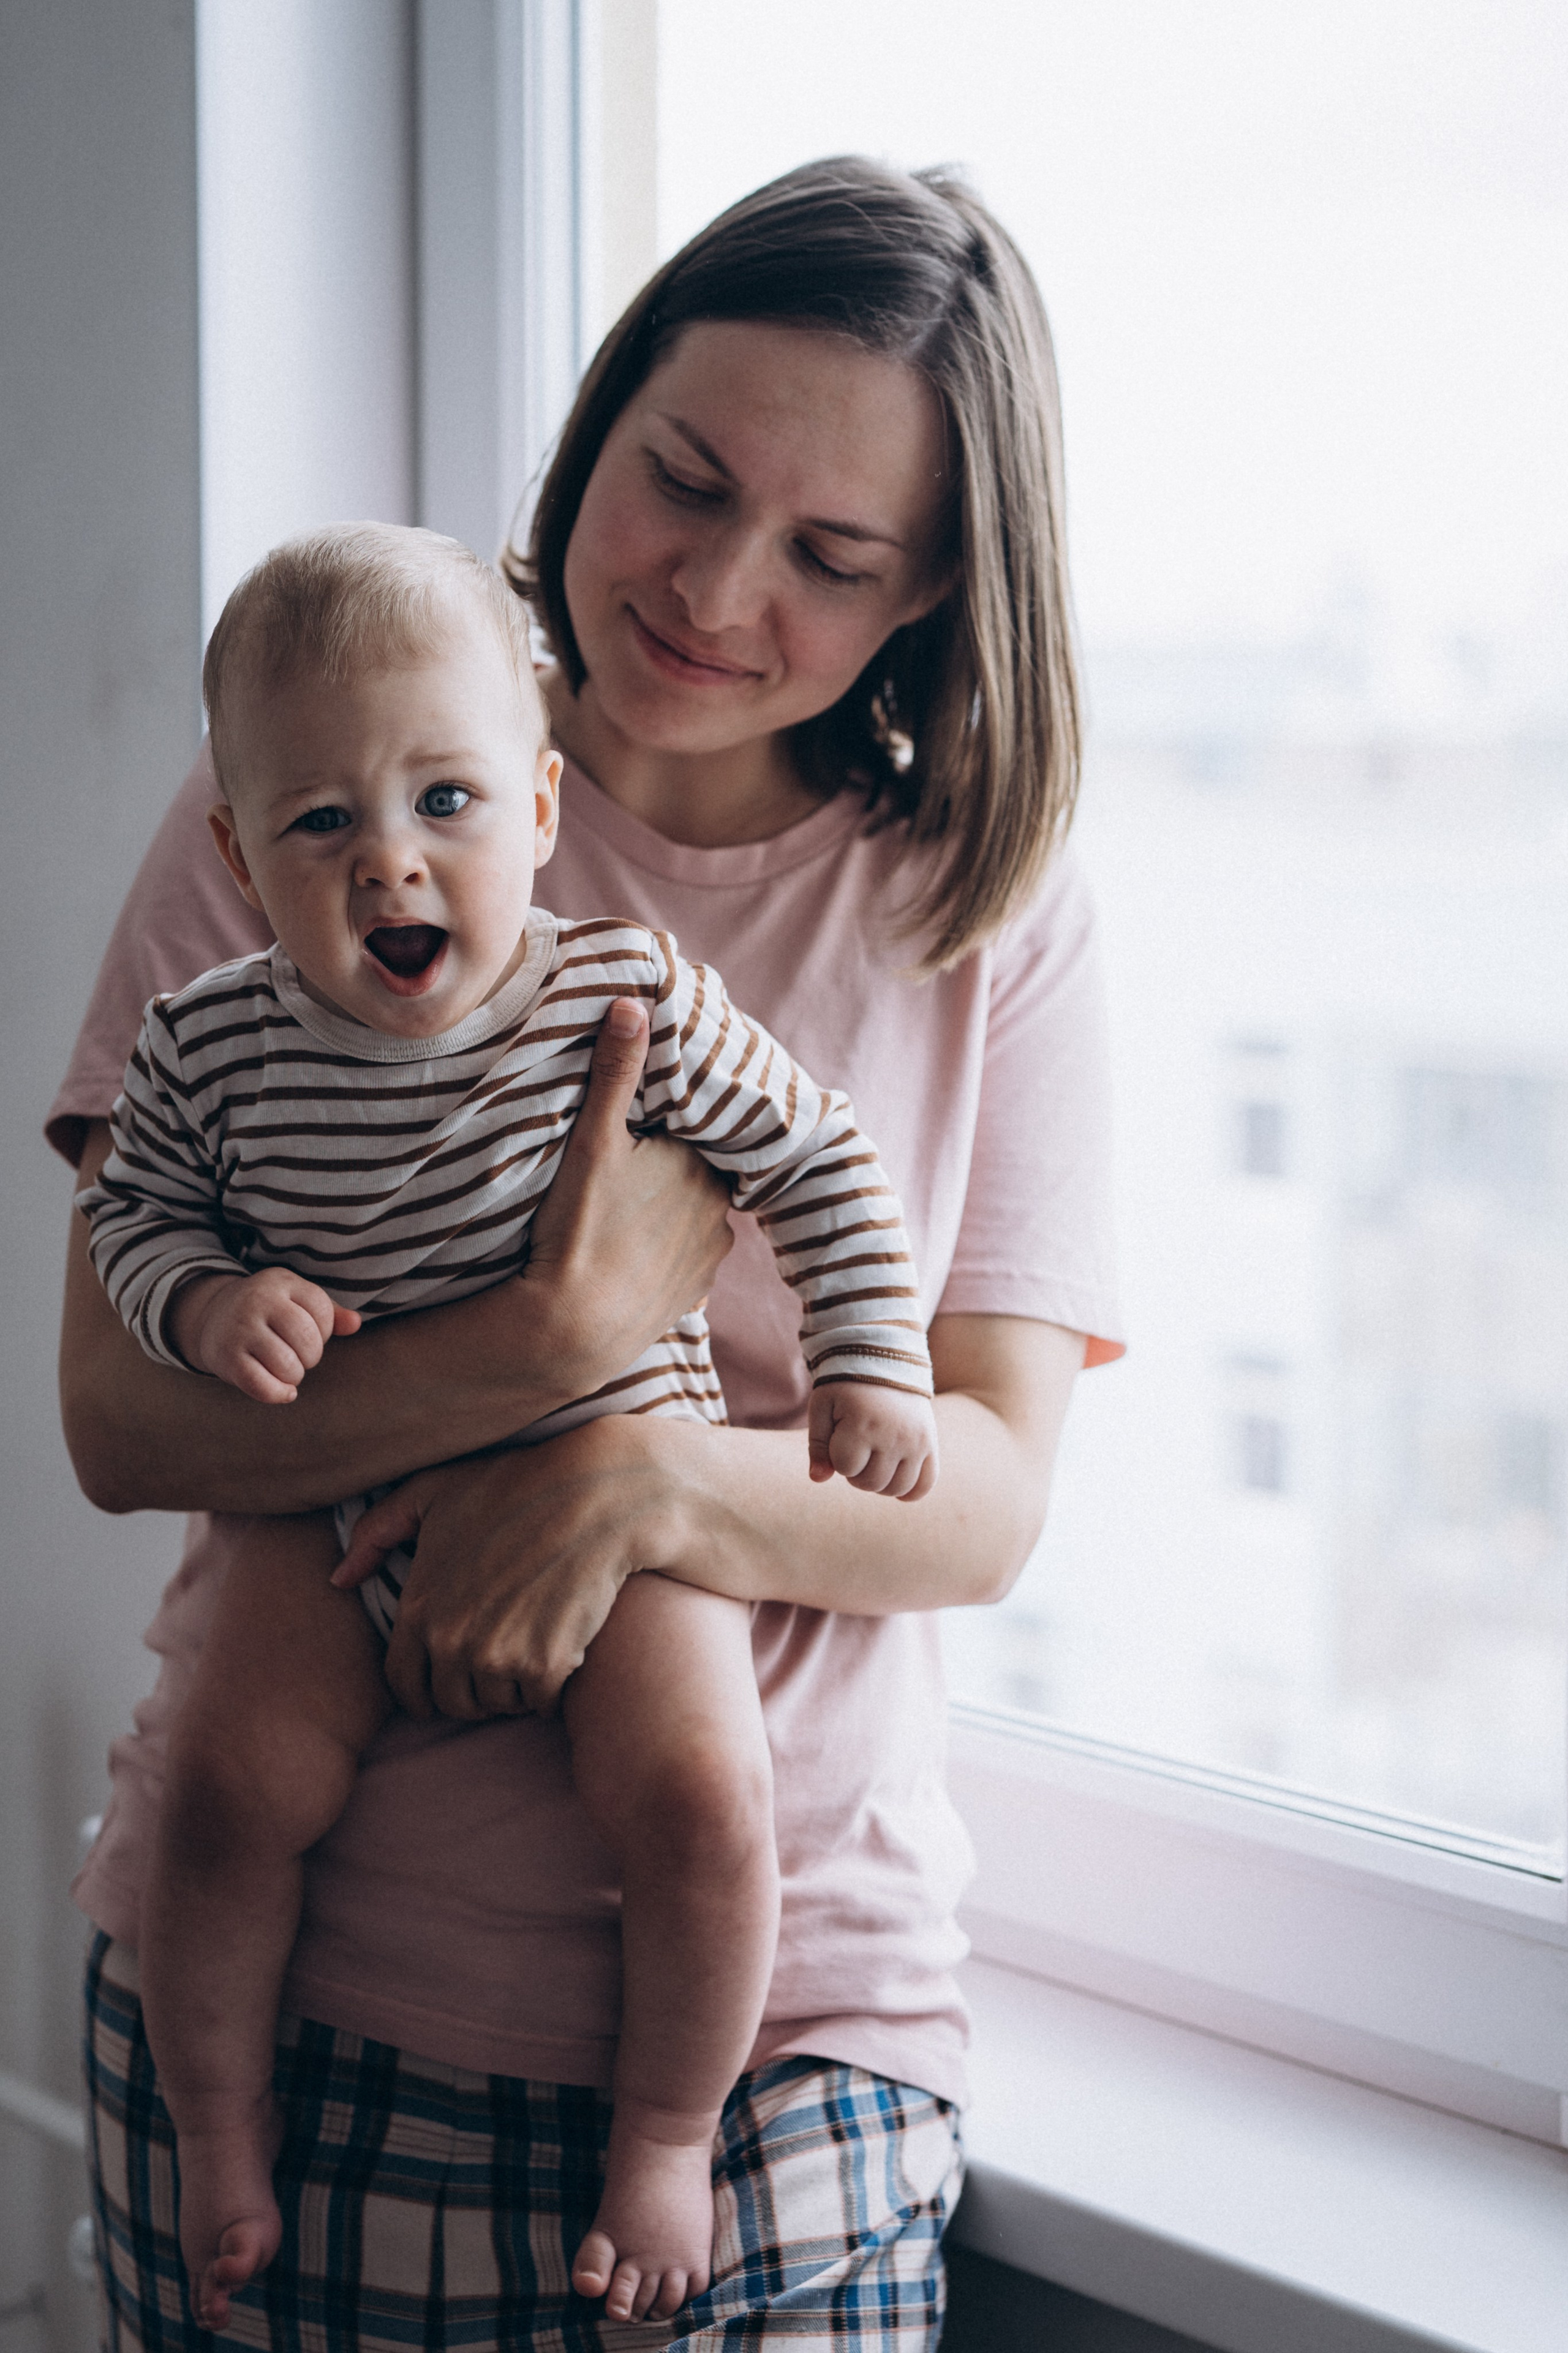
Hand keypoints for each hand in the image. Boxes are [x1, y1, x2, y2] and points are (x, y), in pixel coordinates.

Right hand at [172, 1269, 361, 1404]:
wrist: (211, 1317)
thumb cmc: (268, 1312)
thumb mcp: (296, 1301)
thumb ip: (330, 1312)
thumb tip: (355, 1324)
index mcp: (280, 1282)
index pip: (322, 1310)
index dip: (325, 1331)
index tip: (310, 1334)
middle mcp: (258, 1300)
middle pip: (307, 1339)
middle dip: (311, 1356)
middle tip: (299, 1357)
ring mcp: (240, 1329)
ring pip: (287, 1365)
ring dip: (295, 1376)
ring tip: (287, 1370)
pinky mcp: (227, 1358)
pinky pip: (262, 1385)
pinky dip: (279, 1394)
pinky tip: (284, 1391)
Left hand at [332, 1417, 681, 1717]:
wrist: (598, 1493)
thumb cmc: (514, 1484)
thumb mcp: (433, 1490)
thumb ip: (378, 1532)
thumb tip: (340, 1578)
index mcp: (418, 1608)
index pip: (403, 1682)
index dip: (422, 1690)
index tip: (443, 1686)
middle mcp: (451, 1641)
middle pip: (452, 1702)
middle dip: (472, 1688)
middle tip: (498, 1661)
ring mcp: (499, 1656)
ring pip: (497, 1704)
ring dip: (512, 1688)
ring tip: (531, 1648)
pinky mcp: (547, 1666)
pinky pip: (539, 1704)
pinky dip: (548, 1689)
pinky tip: (560, 1652)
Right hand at [519, 998, 734, 1382]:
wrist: (573, 1330)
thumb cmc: (580, 1229)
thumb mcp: (593, 1141)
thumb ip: (614, 1072)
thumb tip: (631, 1003)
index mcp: (704, 1166)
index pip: (697, 1128)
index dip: (669, 1122)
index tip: (643, 1122)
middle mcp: (721, 1212)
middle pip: (696, 1172)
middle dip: (670, 1165)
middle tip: (627, 1166)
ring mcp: (710, 1258)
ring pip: (693, 1216)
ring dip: (669, 1211)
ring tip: (625, 1211)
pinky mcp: (692, 1296)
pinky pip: (684, 1259)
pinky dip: (663, 1252)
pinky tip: (632, 1250)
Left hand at [807, 1383, 938, 1499]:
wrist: (886, 1361)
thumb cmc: (846, 1387)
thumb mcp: (823, 1407)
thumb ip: (817, 1445)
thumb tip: (817, 1479)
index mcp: (862, 1424)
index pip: (844, 1467)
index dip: (837, 1456)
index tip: (840, 1436)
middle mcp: (892, 1436)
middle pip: (870, 1482)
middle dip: (856, 1472)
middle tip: (857, 1450)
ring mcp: (915, 1442)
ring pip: (896, 1489)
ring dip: (879, 1483)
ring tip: (874, 1461)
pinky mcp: (930, 1444)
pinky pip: (926, 1484)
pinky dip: (910, 1492)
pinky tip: (897, 1484)